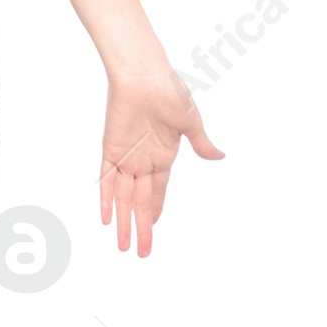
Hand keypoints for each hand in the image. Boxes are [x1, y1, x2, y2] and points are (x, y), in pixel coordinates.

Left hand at [100, 63, 223, 257]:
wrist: (144, 74)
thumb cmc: (169, 91)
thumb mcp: (191, 122)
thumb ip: (201, 144)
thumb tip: (220, 156)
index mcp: (163, 155)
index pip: (157, 191)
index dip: (155, 211)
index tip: (154, 228)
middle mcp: (143, 160)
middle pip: (140, 202)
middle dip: (141, 228)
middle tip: (141, 253)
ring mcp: (126, 156)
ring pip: (123, 198)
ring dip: (124, 222)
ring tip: (124, 246)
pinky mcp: (111, 149)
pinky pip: (106, 180)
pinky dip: (106, 200)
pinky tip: (107, 219)